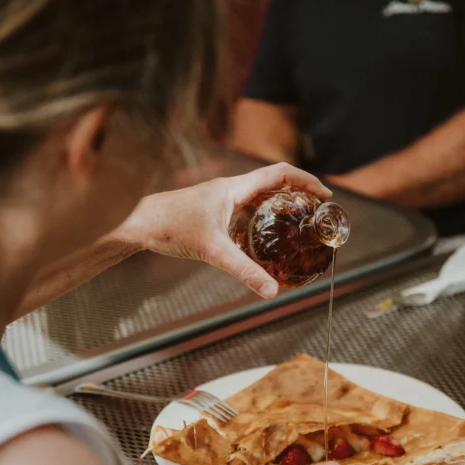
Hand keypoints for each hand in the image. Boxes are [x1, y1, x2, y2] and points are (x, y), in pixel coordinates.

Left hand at [120, 163, 331, 298]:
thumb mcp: (213, 250)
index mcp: (235, 188)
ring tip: (300, 222)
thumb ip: (244, 270)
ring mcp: (223, 199)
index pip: (279, 174)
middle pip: (274, 184)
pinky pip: (247, 210)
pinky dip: (263, 218)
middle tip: (318, 211)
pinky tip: (267, 238)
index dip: (306, 181)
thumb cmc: (171, 227)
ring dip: (282, 205)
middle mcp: (231, 189)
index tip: (324, 194)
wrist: (140, 223)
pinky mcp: (215, 211)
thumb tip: (271, 290)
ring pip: (260, 197)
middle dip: (299, 194)